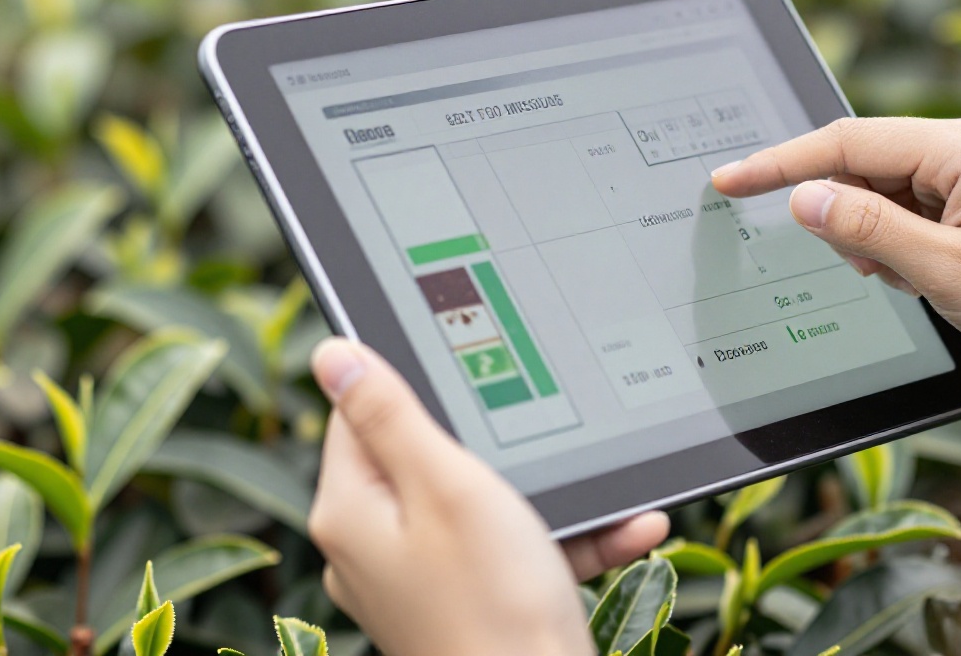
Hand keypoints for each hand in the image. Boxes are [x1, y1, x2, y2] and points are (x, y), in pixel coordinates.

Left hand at [306, 337, 668, 655]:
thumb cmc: (495, 606)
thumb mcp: (447, 484)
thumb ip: (390, 414)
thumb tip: (334, 353)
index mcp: (350, 511)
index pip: (359, 414)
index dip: (416, 385)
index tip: (475, 371)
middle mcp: (372, 548)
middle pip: (425, 457)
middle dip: (504, 445)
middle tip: (552, 439)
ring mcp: (419, 582)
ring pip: (482, 506)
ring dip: (549, 495)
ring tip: (610, 490)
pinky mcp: (465, 606)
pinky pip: (511, 552)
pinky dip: (564, 538)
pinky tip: (626, 526)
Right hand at [712, 116, 960, 419]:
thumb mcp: (942, 272)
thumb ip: (865, 228)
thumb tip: (802, 196)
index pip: (845, 142)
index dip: (780, 164)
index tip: (728, 180)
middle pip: (861, 164)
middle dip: (847, 219)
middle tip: (879, 273)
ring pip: (882, 190)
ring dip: (877, 237)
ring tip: (916, 280)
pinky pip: (910, 207)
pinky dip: (900, 242)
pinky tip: (927, 276)